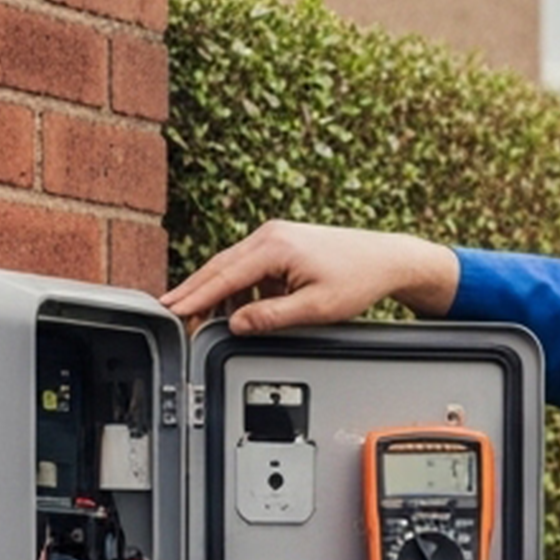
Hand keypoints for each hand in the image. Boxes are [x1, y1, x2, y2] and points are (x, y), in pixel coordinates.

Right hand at [161, 219, 459, 333]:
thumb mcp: (316, 308)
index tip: (173, 311)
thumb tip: (237, 325)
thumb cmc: (359, 279)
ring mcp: (276, 236)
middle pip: (220, 267)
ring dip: (219, 293)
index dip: (195, 296)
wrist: (387, 259)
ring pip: (234, 267)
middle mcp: (270, 235)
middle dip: (195, 292)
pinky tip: (241, 310)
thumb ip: (272, 317)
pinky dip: (241, 288)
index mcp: (275, 246)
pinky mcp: (283, 244)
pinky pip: (251, 268)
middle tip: (171, 313)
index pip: (223, 275)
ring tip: (203, 319)